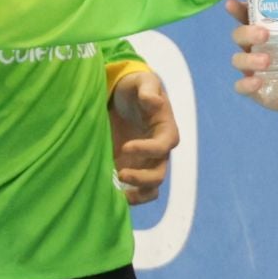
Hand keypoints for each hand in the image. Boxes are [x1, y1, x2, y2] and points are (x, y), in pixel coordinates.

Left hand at [110, 69, 178, 205]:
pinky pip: (137, 191)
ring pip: (150, 188)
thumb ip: (148, 89)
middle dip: (141, 178)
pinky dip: (128, 197)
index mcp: (166, 130)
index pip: (163, 146)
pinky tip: (111, 195)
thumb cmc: (135, 87)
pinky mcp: (133, 170)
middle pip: (158, 174)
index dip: (147, 149)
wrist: (123, 97)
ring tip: (116, 193)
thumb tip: (154, 102)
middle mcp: (159, 152)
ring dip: (136, 194)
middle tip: (119, 173)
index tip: (126, 146)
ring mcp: (146, 164)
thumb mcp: (142, 81)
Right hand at [226, 0, 277, 111]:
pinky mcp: (254, 88)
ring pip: (238, 60)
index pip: (245, 15)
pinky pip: (242, 86)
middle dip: (247, 32)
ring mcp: (250, 67)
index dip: (237, 9)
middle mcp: (252, 46)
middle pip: (239, 35)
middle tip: (264, 33)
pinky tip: (257, 82)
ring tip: (268, 60)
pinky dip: (246, 85)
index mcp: (261, 28)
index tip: (233, 3)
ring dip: (250, 59)